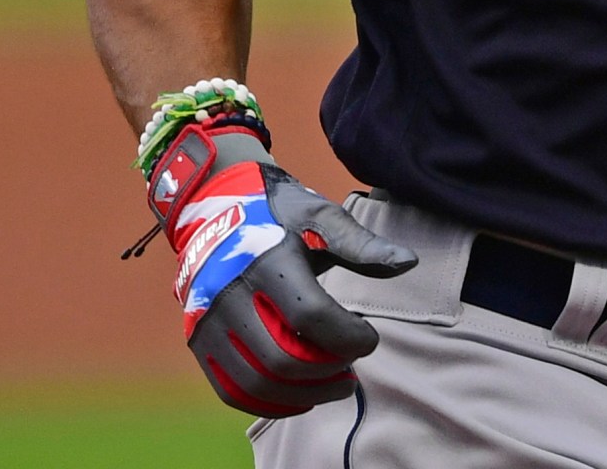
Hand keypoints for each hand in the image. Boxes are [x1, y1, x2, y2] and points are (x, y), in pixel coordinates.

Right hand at [146, 118, 417, 416]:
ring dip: (304, 394)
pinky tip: (301, 393)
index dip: (349, 337)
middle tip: (352, 366)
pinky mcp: (197, 340)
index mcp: (264, 258)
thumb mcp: (319, 215)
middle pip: (283, 359)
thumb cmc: (277, 212)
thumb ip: (361, 244)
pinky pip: (232, 389)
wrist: (212, 205)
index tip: (370, 337)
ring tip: (334, 383)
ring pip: (258, 382)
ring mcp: (207, 320)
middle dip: (329, 371)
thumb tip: (409, 263)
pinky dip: (270, 402)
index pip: (311, 316)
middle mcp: (228, 293)